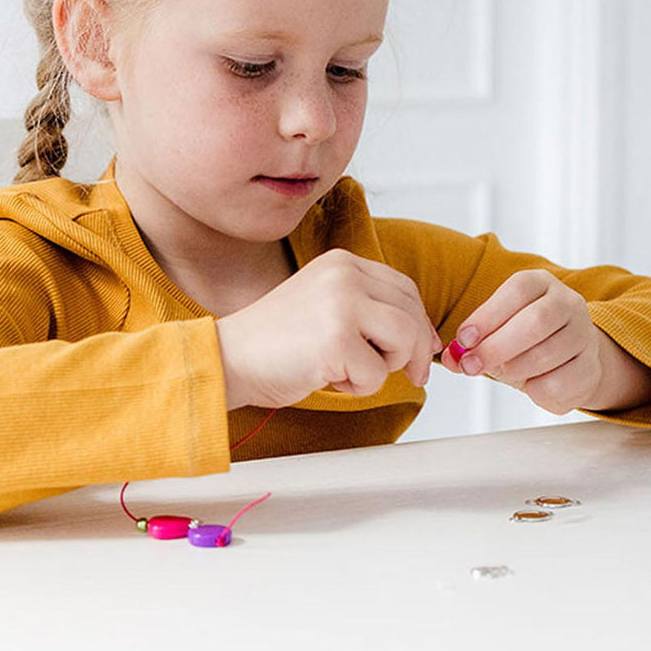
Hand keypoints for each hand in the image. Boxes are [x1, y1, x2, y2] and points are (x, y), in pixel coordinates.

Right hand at [215, 249, 441, 409]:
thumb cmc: (274, 343)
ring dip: (385, 367)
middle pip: (411, 313)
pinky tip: (327, 378)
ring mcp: (342, 305)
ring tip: (349, 370)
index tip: (423, 348)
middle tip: (411, 375)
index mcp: (342, 263)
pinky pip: (377, 374)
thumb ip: (368, 310)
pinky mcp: (337, 340)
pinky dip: (358, 388)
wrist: (227, 359)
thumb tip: (423, 337)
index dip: (419, 322)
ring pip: (403, 340)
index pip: (404, 288)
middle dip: (413, 351)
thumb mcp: (326, 306)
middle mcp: (345, 276)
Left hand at [439, 269, 606, 414]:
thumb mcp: (496, 333)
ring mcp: (584, 334)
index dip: (488, 315)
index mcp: (540, 283)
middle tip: (471, 365)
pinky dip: (534, 389)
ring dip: (514, 369)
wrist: (569, 360)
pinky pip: (557, 383)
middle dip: (497, 346)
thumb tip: (451, 358)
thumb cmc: (525, 341)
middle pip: (536, 321)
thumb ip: (470, 344)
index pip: (517, 290)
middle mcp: (567, 302)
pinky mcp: (590, 367)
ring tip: (502, 372)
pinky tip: (530, 384)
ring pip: (546, 354)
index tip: (464, 339)